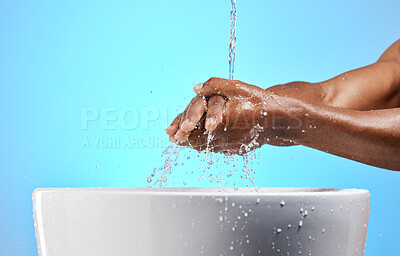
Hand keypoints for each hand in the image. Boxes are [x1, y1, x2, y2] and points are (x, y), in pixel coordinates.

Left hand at [166, 78, 293, 153]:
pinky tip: (202, 141)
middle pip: (197, 142)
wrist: (279, 119)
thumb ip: (214, 86)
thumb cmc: (258, 100)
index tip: (171, 132)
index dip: (181, 130)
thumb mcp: (237, 87)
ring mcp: (231, 146)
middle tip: (174, 138)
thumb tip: (195, 89)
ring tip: (183, 140)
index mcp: (222, 121)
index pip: (194, 130)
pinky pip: (217, 150)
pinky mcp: (237, 150)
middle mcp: (225, 136)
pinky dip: (207, 146)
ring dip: (193, 144)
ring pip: (206, 148)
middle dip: (184, 140)